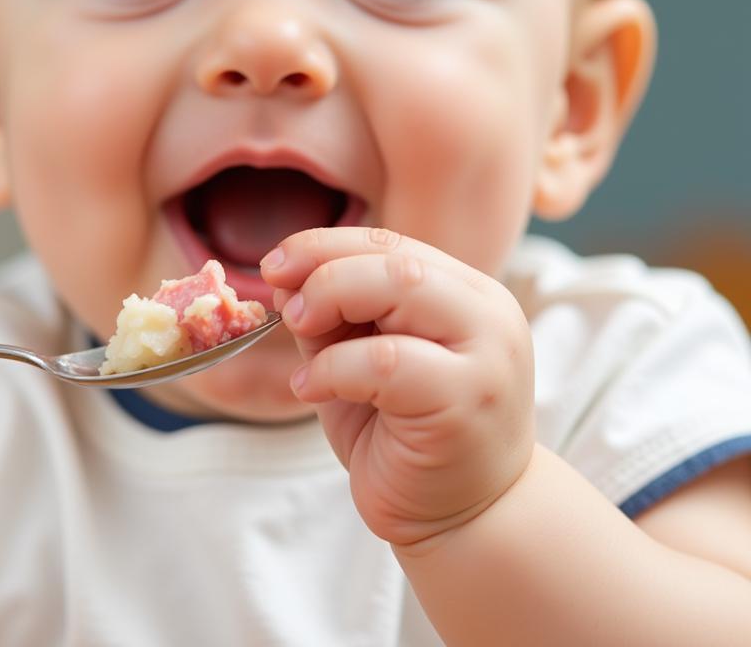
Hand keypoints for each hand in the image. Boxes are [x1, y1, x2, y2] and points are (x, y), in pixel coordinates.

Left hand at [261, 227, 533, 549]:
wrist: (464, 520)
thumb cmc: (407, 435)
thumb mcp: (360, 359)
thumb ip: (333, 316)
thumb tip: (284, 276)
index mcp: (466, 293)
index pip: (391, 243)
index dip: (325, 244)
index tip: (275, 264)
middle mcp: (487, 313)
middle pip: (397, 258)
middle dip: (326, 270)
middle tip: (287, 306)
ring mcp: (486, 356)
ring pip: (401, 287)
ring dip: (331, 301)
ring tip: (299, 333)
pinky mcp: (467, 402)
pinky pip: (386, 362)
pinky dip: (333, 367)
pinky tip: (309, 388)